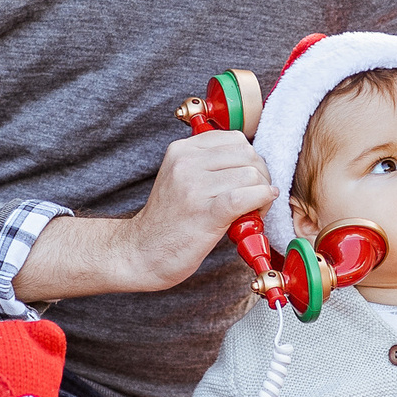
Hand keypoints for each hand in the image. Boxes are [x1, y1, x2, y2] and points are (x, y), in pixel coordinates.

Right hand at [12, 131, 276, 301]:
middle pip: (252, 153)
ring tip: (239, 217)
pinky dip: (258, 208)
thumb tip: (254, 156)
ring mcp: (197, 182)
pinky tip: (243, 223)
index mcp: (183, 150)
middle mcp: (188, 159)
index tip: (244, 185)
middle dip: (257, 177)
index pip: (239, 139)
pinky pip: (254, 194)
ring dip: (259, 196)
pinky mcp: (207, 206)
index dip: (249, 163)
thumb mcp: (186, 182)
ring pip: (257, 173)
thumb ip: (212, 165)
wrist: (138, 258)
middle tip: (243, 204)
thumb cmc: (167, 227)